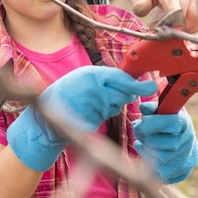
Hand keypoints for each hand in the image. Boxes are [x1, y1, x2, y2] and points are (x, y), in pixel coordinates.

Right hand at [7, 65, 157, 170]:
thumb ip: (106, 78)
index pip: (121, 78)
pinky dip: (102, 114)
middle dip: (127, 94)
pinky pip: (106, 117)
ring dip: (111, 104)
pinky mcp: (92, 122)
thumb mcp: (83, 77)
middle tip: (127, 92)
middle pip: (123, 93)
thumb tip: (132, 83)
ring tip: (93, 100)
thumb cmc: (68, 91)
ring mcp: (93, 107)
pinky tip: (89, 110)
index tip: (151, 85)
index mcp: (92, 75)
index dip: (137, 83)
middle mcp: (94, 90)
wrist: (46, 112)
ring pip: (116, 106)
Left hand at [130, 0, 197, 32]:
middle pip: (190, 12)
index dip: (172, 17)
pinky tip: (180, 23)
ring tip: (172, 25)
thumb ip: (139, 2)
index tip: (166, 29)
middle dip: (179, 27)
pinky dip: (193, 25)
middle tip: (165, 29)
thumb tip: (143, 12)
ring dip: (186, 27)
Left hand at [133, 101, 197, 183]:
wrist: (180, 142)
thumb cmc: (164, 123)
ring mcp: (187, 157)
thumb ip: (151, 108)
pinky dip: (150, 161)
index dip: (151, 123)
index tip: (141, 123)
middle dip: (145, 138)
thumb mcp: (159, 112)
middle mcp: (189, 139)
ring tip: (145, 143)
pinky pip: (160, 170)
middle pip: (158, 142)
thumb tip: (143, 107)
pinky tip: (150, 154)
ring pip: (158, 157)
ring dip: (146, 150)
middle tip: (140, 133)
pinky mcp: (182, 172)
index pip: (170, 122)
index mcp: (184, 121)